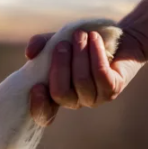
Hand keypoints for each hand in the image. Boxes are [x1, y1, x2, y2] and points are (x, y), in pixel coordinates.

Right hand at [25, 28, 146, 125]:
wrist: (117, 40)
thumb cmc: (82, 44)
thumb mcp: (57, 41)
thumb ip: (41, 45)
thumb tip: (30, 53)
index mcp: (57, 94)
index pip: (44, 114)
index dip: (39, 106)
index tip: (36, 87)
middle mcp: (75, 101)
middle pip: (61, 93)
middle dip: (60, 66)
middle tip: (63, 44)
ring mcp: (95, 98)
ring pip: (81, 81)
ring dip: (79, 54)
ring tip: (80, 34)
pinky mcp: (113, 89)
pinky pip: (100, 74)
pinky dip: (95, 54)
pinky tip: (94, 38)